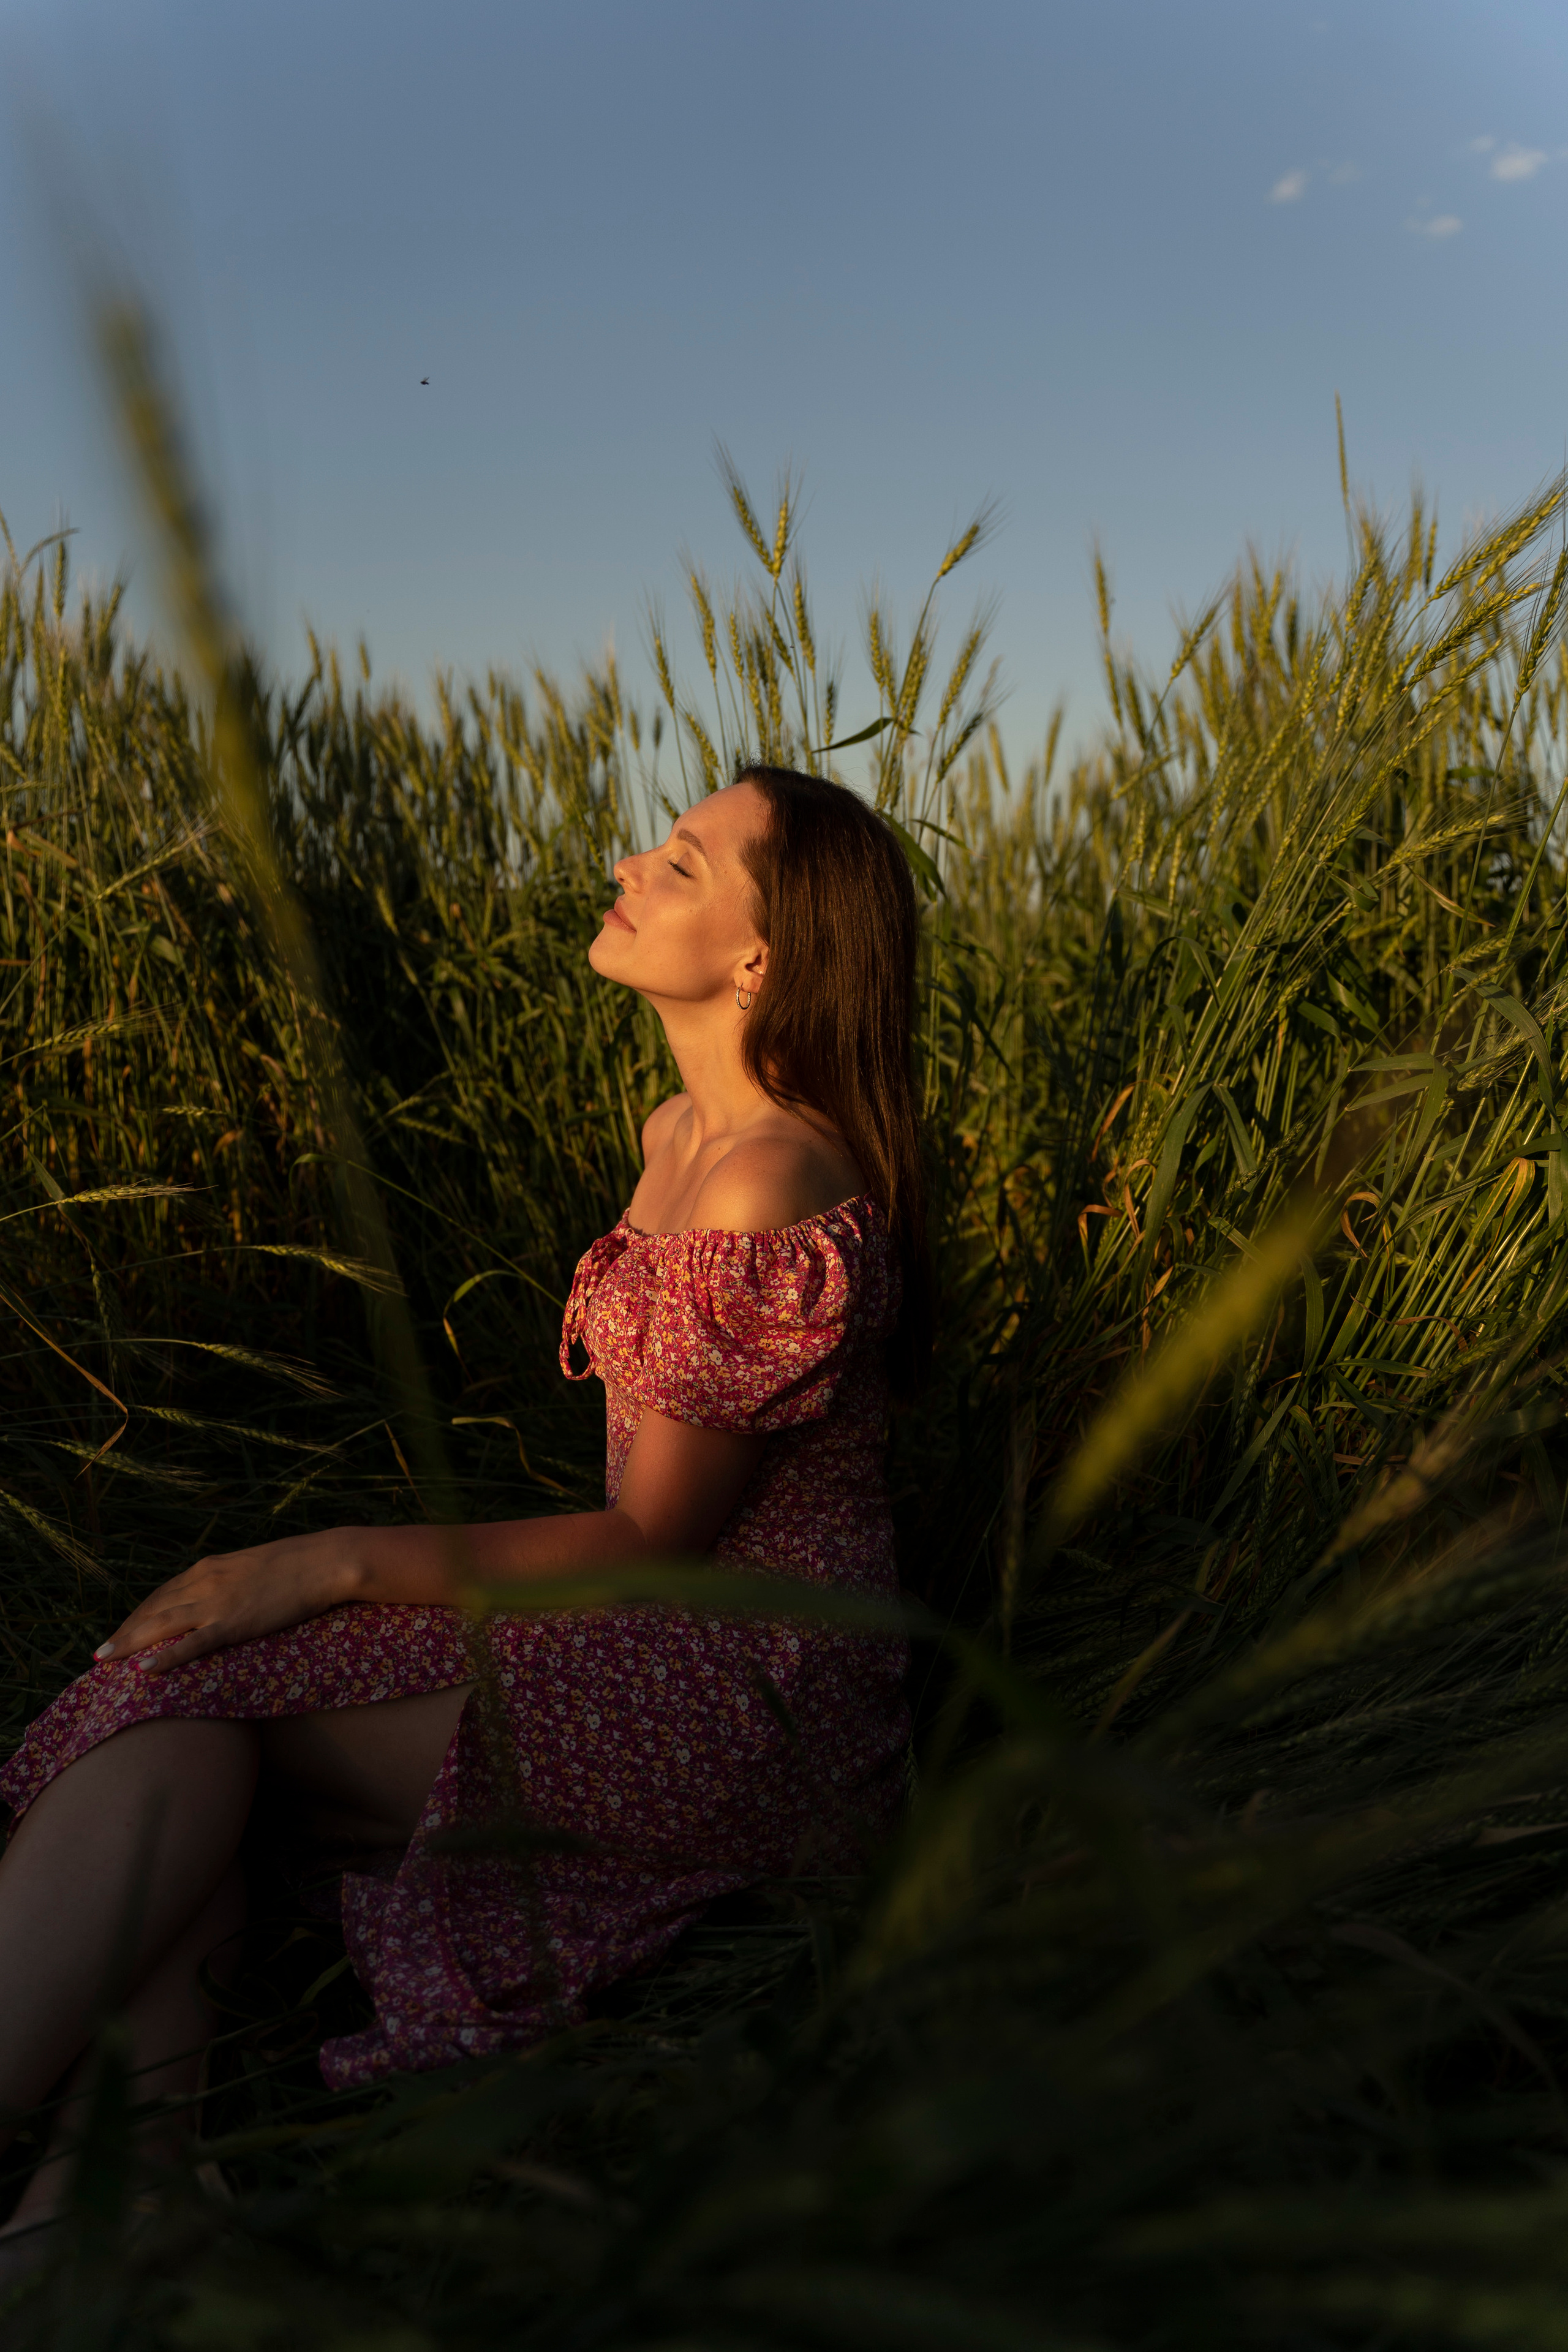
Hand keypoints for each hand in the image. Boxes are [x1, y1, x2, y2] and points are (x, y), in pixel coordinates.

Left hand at [94, 1528, 370, 1675]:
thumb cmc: (297, 1564)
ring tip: (105, 1660)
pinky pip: (194, 1643)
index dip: (137, 1615)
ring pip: (162, 1624)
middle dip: (125, 1632)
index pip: (161, 1594)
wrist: (324, 1561)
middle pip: (153, 1609)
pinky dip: (167, 1657)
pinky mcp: (234, 1622)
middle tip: (101, 1654)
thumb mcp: (252, 1567)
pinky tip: (146, 1670)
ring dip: (129, 1642)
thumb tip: (222, 1597)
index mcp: (209, 1568)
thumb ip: (230, 1581)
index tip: (121, 1631)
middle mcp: (204, 1582)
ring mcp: (218, 1602)